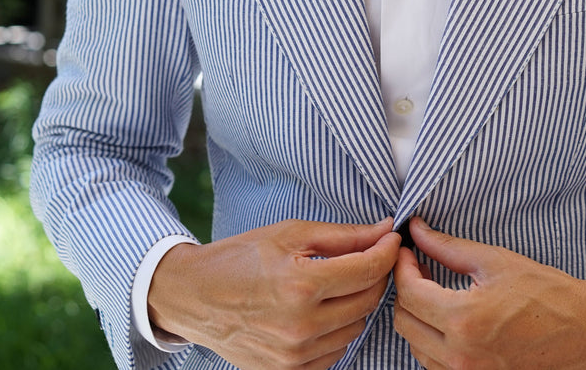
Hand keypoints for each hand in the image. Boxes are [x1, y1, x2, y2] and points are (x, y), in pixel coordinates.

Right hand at [148, 217, 399, 368]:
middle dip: (375, 275)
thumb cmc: (239, 258)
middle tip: (367, 257)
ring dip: (356, 304)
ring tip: (337, 284)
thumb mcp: (290, 234)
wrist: (193, 296)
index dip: (388, 251)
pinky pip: (336, 352)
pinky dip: (337, 330)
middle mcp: (300, 326)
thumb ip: (343, 236)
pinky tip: (321, 311)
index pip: (368, 270)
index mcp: (301, 285)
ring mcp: (294, 355)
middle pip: (368, 300)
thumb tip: (384, 230)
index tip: (392, 240)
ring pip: (356, 328)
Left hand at [393, 217, 585, 369]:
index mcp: (464, 319)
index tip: (407, 252)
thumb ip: (447, 247)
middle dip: (405, 291)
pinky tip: (447, 321)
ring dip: (416, 318)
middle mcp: (460, 355)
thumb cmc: (548, 294)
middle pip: (404, 322)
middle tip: (418, 269)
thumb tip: (416, 230)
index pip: (408, 292)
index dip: (402, 266)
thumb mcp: (496, 261)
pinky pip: (434, 365)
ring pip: (415, 347)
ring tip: (433, 293)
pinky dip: (430, 342)